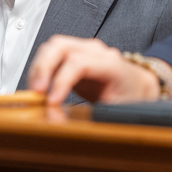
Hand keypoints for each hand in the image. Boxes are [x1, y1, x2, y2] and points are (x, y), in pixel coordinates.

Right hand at [27, 35, 171, 105]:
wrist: (137, 85)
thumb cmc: (130, 97)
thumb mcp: (118, 111)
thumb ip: (94, 116)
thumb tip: (68, 124)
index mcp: (111, 64)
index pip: (79, 63)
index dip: (62, 81)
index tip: (52, 101)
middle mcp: (96, 51)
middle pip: (61, 47)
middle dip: (43, 68)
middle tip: (36, 92)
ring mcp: (83, 48)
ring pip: (52, 47)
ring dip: (38, 67)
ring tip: (34, 91)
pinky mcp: (72, 53)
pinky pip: (51, 54)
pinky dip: (41, 68)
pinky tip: (39, 86)